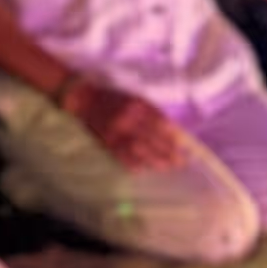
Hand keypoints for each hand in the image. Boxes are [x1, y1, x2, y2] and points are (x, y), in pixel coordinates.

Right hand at [71, 78, 193, 170]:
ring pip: (139, 149)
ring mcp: (116, 131)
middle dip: (167, 150)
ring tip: (166, 167)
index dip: (171, 135)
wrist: (85, 100)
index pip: (159, 122)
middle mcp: (127, 118)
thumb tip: (172, 130)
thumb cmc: (114, 99)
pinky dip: (133, 163)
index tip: (181, 145)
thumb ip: (152, 113)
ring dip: (154, 159)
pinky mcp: (106, 141)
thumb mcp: (135, 99)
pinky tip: (143, 169)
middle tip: (179, 161)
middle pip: (151, 137)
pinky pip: (121, 155)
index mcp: (137, 105)